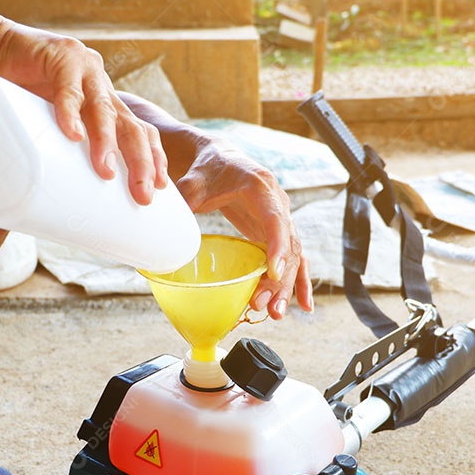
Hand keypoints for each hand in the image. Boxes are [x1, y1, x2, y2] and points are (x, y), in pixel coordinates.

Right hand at [0, 14, 167, 203]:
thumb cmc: (16, 93)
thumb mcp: (46, 125)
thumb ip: (56, 150)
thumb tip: (54, 202)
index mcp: (104, 101)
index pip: (140, 129)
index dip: (154, 157)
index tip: (162, 187)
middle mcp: (101, 85)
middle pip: (131, 126)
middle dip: (142, 162)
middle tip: (143, 194)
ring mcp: (84, 69)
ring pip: (103, 109)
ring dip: (107, 142)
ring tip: (105, 171)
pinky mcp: (59, 58)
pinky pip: (67, 89)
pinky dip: (69, 112)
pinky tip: (72, 133)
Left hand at [176, 140, 313, 318]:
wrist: (221, 160)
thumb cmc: (209, 170)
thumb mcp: (193, 181)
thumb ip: (186, 197)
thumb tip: (171, 224)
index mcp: (261, 188)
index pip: (276, 220)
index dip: (278, 247)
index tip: (274, 272)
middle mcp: (279, 204)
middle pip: (288, 245)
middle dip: (278, 279)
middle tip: (261, 305)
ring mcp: (281, 221)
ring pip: (293, 257)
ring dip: (285, 287)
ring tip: (273, 313)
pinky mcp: (277, 234)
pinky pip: (295, 260)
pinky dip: (299, 283)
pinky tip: (304, 306)